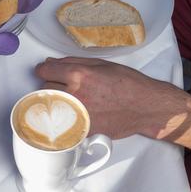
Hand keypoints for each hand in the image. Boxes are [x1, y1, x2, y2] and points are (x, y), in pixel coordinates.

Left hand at [35, 56, 190, 141]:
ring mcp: (78, 114)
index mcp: (79, 75)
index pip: (44, 71)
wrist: (146, 107)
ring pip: (52, 107)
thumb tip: (51, 63)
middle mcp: (75, 95)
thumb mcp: (102, 64)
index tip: (47, 72)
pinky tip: (76, 113)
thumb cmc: (129, 83)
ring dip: (57, 102)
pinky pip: (63, 122)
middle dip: (51, 85)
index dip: (44, 70)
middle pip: (45, 89)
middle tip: (63, 86)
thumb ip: (72, 62)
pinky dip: (66, 117)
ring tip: (70, 99)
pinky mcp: (83, 129)